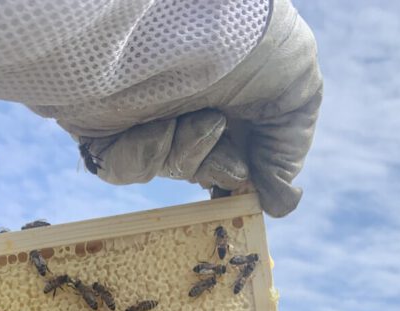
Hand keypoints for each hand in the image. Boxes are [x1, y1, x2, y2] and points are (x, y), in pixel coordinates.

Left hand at [64, 6, 321, 216]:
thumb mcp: (295, 90)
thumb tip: (281, 203)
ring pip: (172, 167)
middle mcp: (191, 99)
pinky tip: (156, 123)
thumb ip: (287, 150)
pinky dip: (147, 152)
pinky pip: (126, 168)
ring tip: (200, 115)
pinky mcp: (104, 123)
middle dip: (220, 165)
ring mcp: (148, 110)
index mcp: (235, 91)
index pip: (238, 151)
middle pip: (205, 168)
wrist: (176, 14)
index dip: (246, 177)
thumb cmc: (246, 39)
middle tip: (223, 129)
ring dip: (191, 151)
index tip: (254, 192)